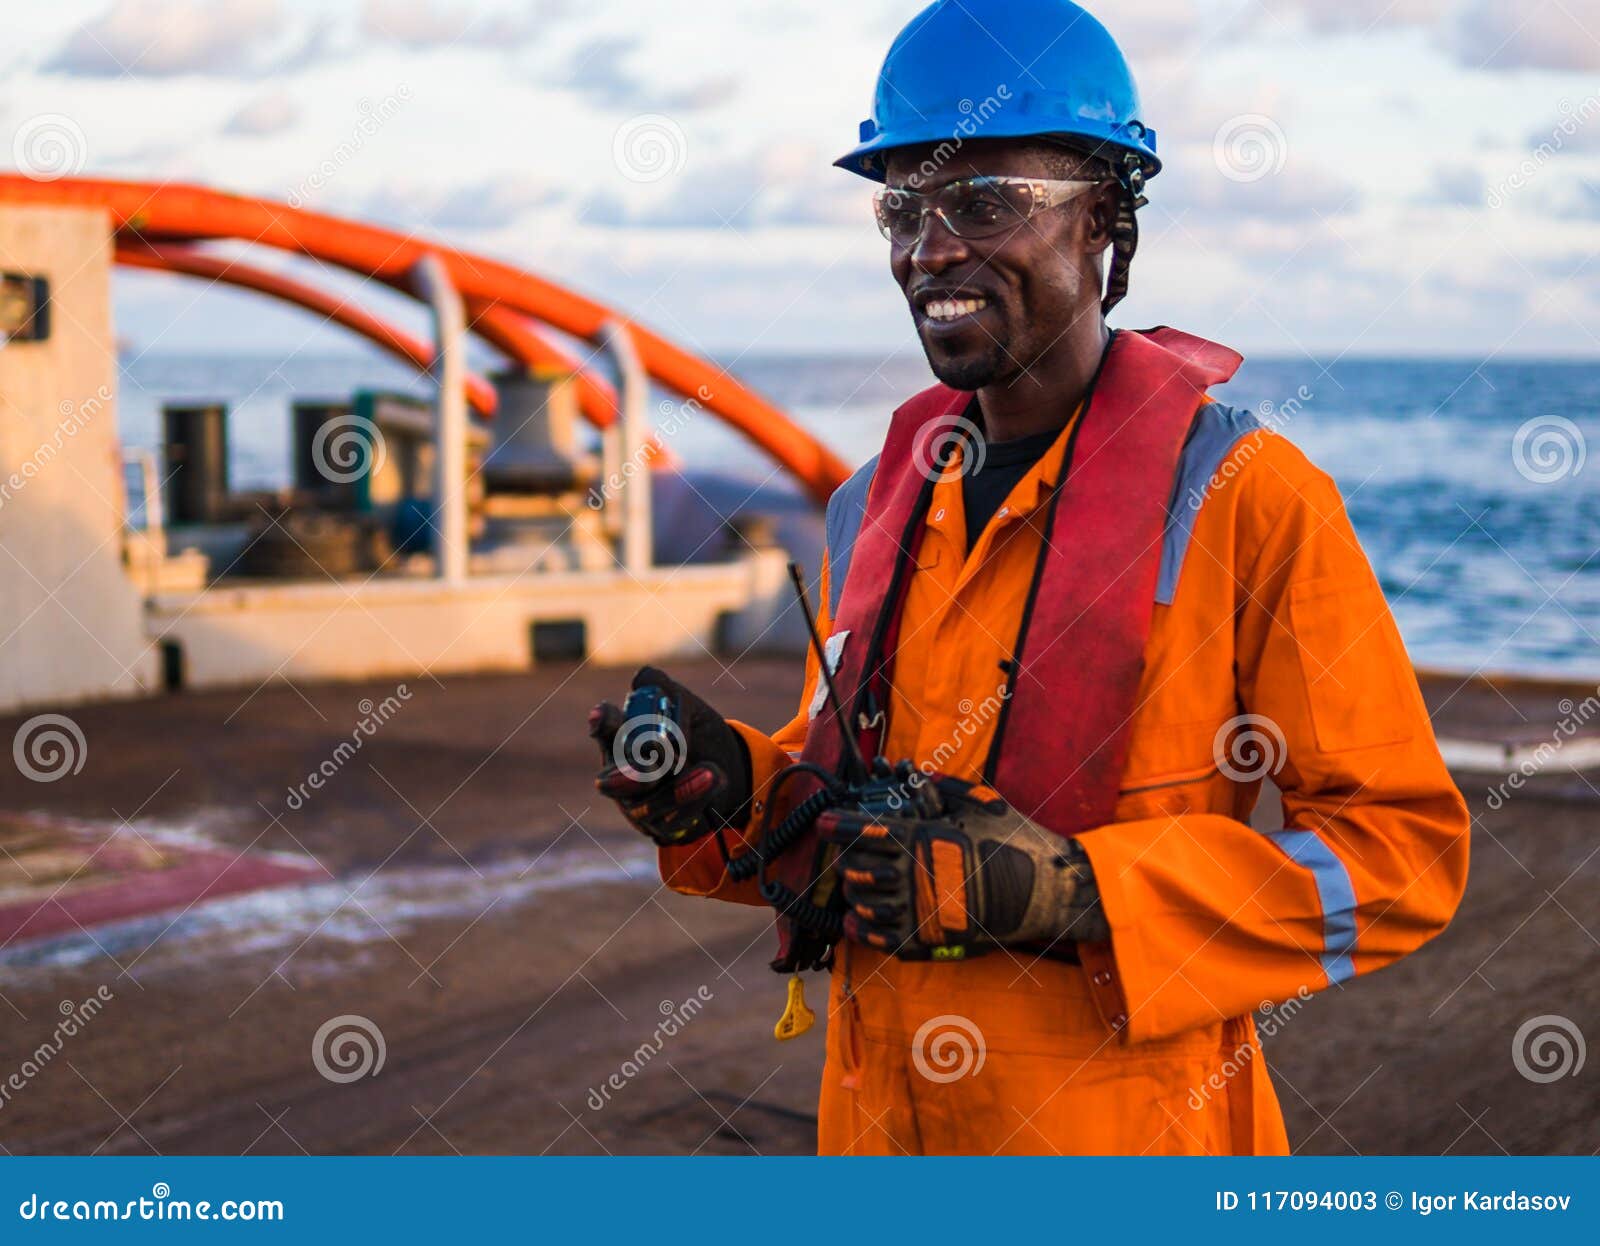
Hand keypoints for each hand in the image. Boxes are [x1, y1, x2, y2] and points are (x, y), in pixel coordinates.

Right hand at [589, 666, 751, 845]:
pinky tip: (715, 779)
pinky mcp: (659, 827)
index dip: (602, 724)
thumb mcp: (686, 705)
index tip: (602, 715)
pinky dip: (698, 798)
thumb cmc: (697, 733)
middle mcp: (621, 775)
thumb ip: (660, 687)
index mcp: (621, 738)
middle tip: (659, 760)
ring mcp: (637, 806)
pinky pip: (673, 821)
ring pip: (647, 805)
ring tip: (710, 771)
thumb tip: (640, 680)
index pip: (605, 730)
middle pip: (614, 782)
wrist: (729, 770)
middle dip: (633, 776)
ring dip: (682, 788)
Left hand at [816, 775, 1105, 959]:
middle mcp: (916, 873)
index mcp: (924, 837)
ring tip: (853, 886)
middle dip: (846, 859)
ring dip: (853, 892)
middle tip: (847, 855)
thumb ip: (939, 789)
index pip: (863, 831)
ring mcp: (922, 911)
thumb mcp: (979, 803)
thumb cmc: (1014, 839)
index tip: (824, 824)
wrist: (1046, 889)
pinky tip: (854, 922)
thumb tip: (908, 772)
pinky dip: (862, 930)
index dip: (837, 826)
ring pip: (864, 903)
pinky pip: (881, 939)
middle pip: (856, 867)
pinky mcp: (931, 940)